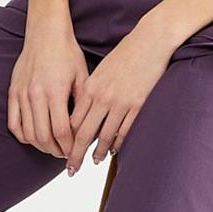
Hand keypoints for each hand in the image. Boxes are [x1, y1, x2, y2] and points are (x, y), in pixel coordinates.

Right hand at [8, 19, 88, 156]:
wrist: (45, 33)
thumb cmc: (67, 54)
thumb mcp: (83, 77)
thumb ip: (83, 104)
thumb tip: (87, 129)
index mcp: (55, 91)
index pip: (61, 131)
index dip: (69, 147)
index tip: (76, 152)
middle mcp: (35, 94)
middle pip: (43, 137)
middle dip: (56, 151)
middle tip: (66, 154)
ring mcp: (21, 94)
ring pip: (28, 133)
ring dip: (41, 146)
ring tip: (53, 148)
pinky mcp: (13, 92)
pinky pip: (13, 123)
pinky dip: (24, 136)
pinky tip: (35, 139)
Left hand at [65, 14, 176, 174]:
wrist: (150, 41)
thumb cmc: (125, 54)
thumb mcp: (101, 71)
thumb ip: (91, 91)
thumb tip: (84, 114)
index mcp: (90, 88)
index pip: (72, 121)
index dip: (66, 139)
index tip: (62, 151)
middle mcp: (102, 98)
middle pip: (84, 134)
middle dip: (75, 154)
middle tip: (71, 169)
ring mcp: (120, 103)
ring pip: (104, 136)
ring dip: (97, 152)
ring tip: (94, 161)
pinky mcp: (137, 105)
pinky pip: (124, 131)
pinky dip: (117, 143)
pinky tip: (113, 149)